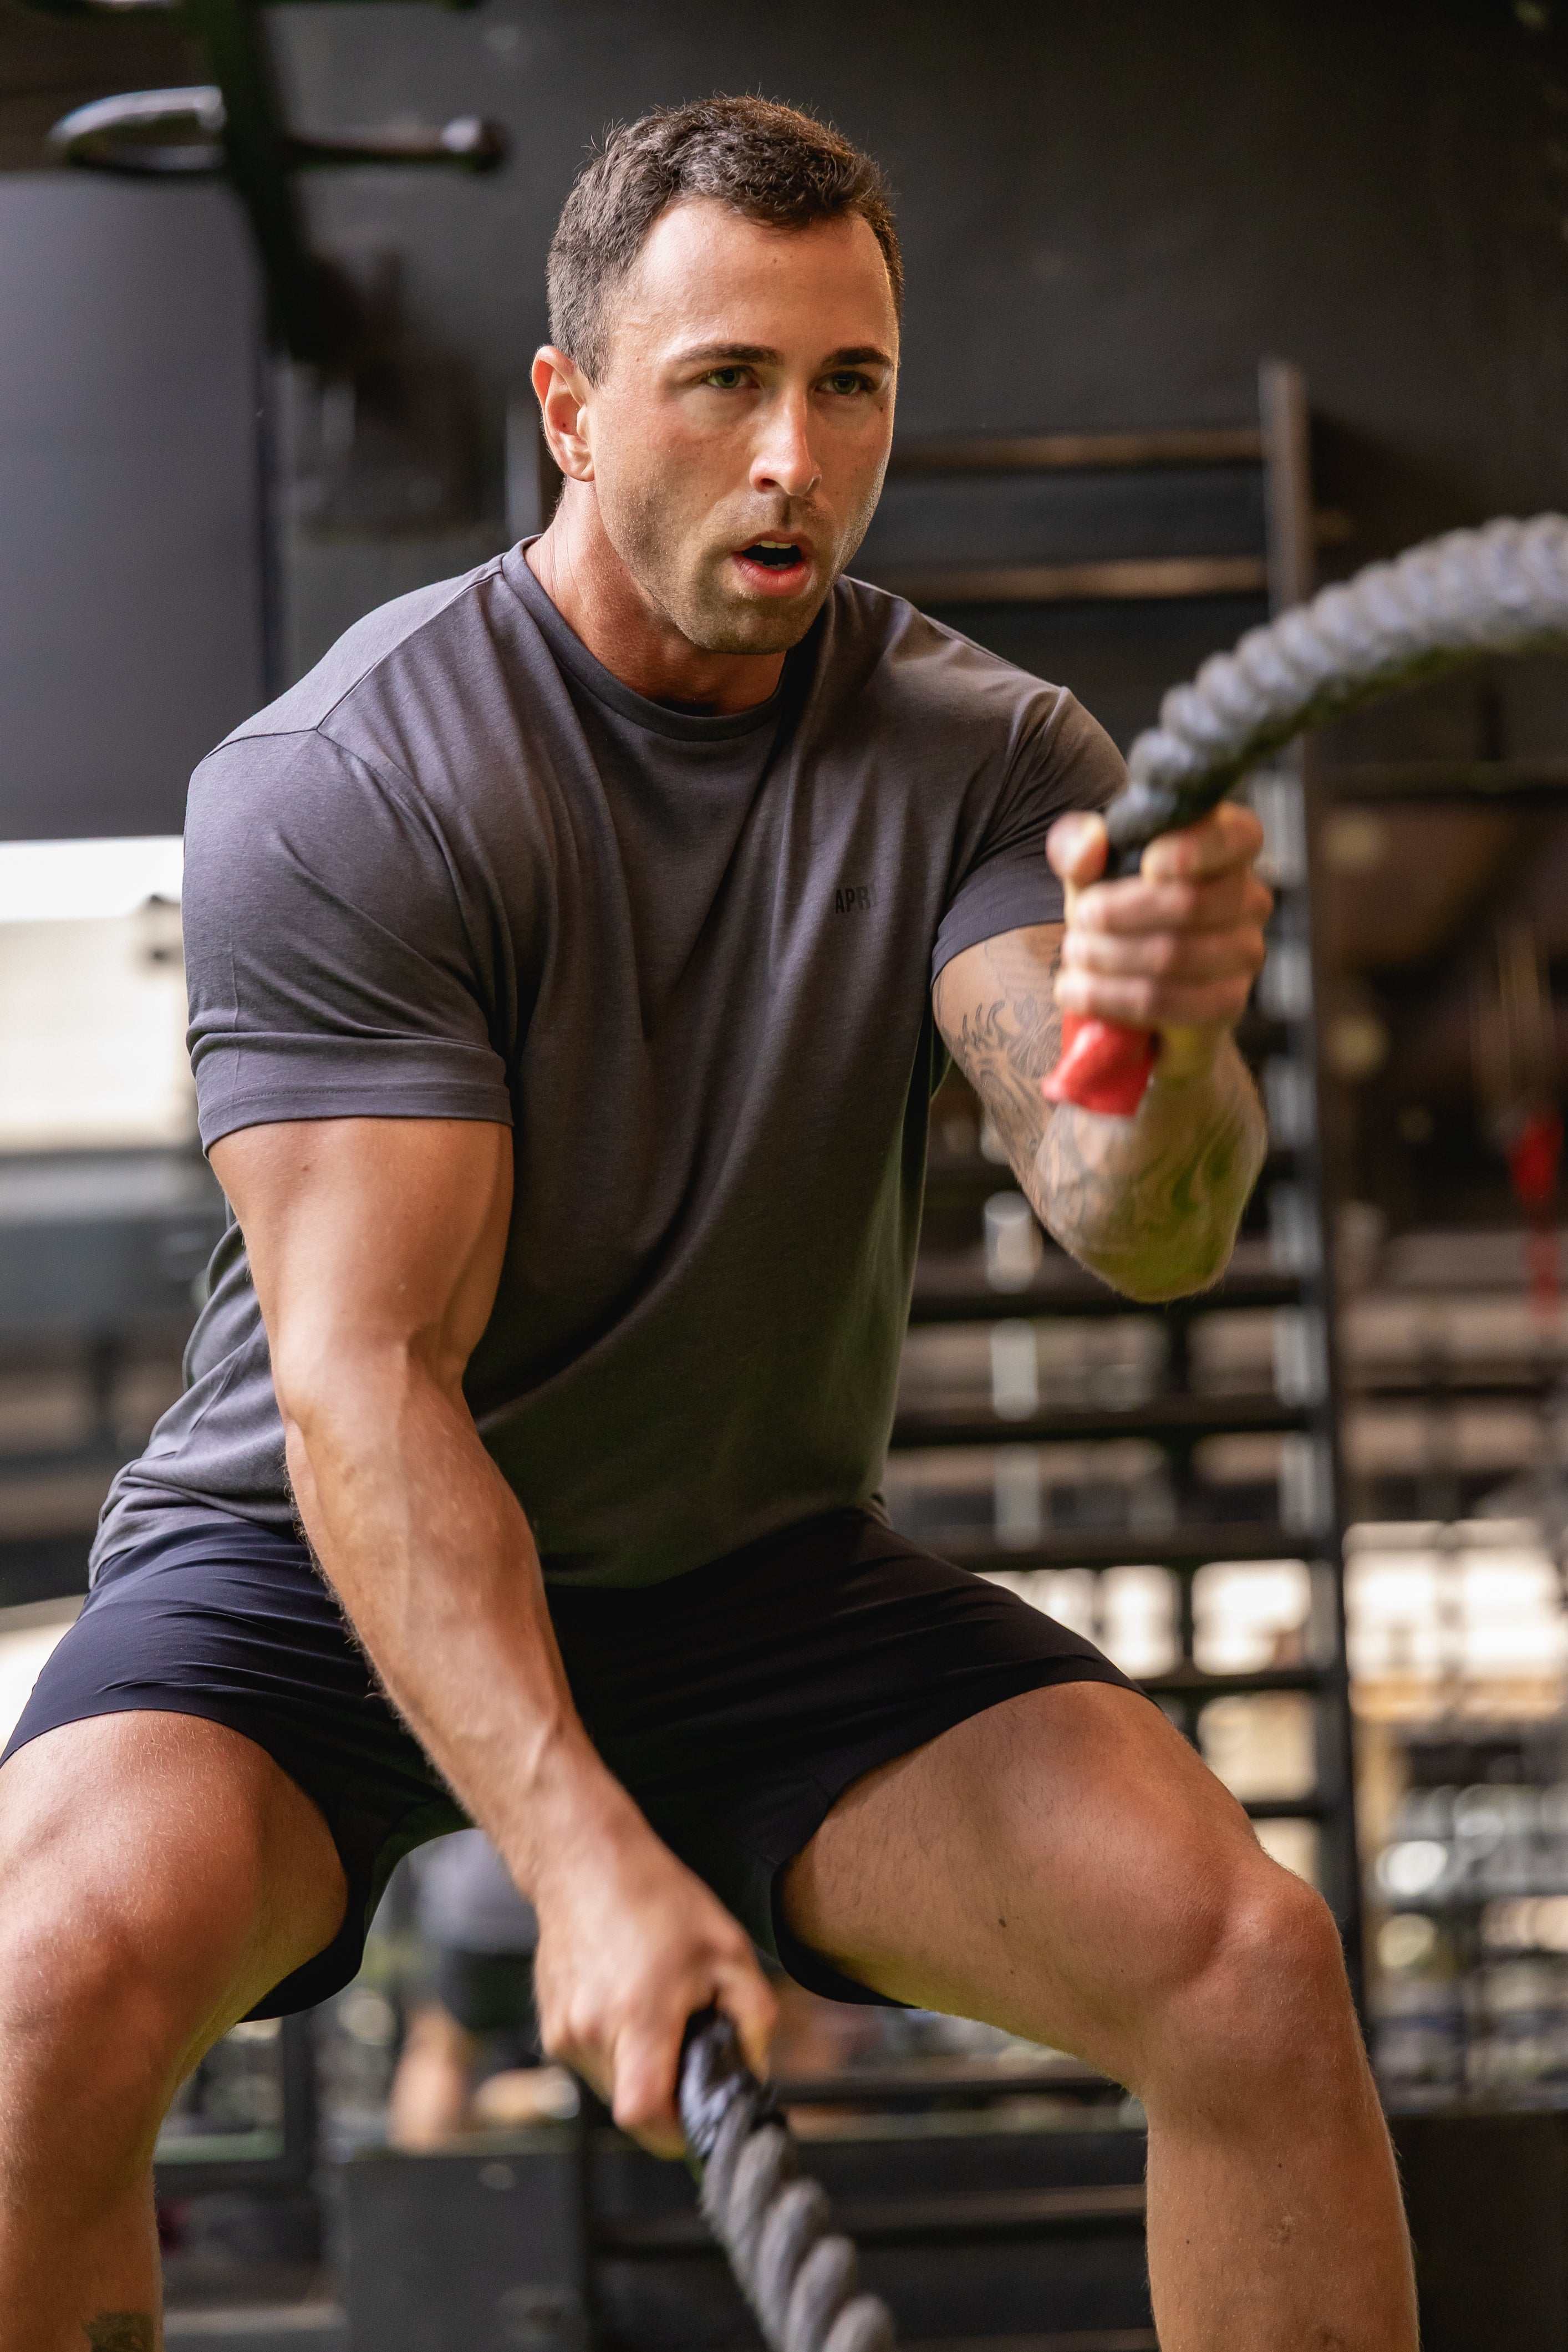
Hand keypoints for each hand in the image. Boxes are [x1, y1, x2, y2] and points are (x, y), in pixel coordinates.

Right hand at [529, 1807, 775, 2155]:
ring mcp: (561, 2032)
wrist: (585, 1863)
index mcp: (638, 2014)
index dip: (674, 2133)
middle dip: (666, 2091)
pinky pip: (591, 2062)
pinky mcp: (549, 2027)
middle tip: (687, 2045)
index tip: (697, 2118)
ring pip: (611, 2087)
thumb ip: (753, 2021)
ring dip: (640, 2069)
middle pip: (631, 2105)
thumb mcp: (729, 1951)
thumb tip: (752, 2074)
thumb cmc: (657, 1899)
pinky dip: (617, 2049)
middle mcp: (589, 2030)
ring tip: (655, 2011)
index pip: (644, 2114)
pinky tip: (628, 2001)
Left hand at [1046, 802, 1271, 1078]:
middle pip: (1190, 901)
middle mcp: (1248, 898)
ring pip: (1173, 954)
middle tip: (1079, 920)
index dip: (1196, 848)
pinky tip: (1078, 991)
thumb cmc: (1115, 913)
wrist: (1126, 986)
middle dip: (1118, 912)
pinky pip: (1167, 1000)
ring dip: (1107, 956)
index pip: (1239, 836)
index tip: (1149, 864)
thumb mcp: (1088, 873)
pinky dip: (1111, 997)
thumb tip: (1090, 844)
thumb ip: (1079, 846)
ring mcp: (1244, 951)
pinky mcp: (1227, 1001)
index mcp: (1225, 849)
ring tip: (1075, 955)